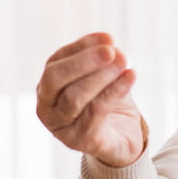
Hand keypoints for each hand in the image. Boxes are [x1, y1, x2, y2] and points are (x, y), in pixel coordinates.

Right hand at [36, 32, 147, 167]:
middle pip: (55, 79)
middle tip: (111, 51)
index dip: (82, 47)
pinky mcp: (80, 140)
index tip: (108, 38)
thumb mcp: (103, 76)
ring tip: (124, 62)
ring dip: (101, 76)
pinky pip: (96, 112)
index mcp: (47, 86)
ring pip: (74, 97)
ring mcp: (60, 127)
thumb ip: (102, 60)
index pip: (57, 61)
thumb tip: (110, 45)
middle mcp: (46, 107)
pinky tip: (131, 76)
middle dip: (83, 62)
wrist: (122, 139)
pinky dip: (114, 91)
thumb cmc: (108, 103)